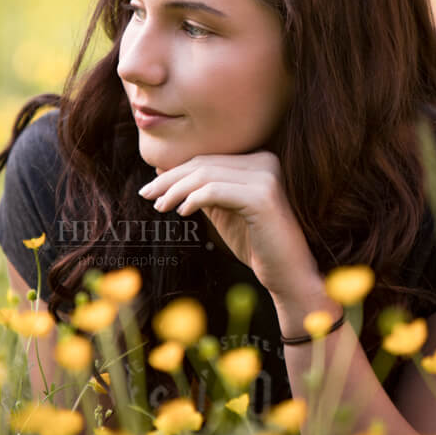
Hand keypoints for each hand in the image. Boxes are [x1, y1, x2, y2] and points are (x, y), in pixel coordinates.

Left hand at [138, 152, 321, 302]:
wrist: (288, 275)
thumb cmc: (255, 244)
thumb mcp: (222, 212)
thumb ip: (199, 191)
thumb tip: (162, 169)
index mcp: (259, 160)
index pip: (208, 160)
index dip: (175, 172)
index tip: (150, 187)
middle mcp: (265, 161)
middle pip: (205, 164)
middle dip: (170, 179)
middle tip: (147, 195)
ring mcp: (267, 176)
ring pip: (207, 175)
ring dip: (177, 190)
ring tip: (160, 207)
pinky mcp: (263, 196)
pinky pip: (217, 191)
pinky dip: (194, 199)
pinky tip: (181, 212)